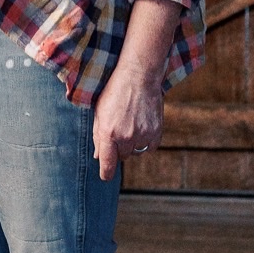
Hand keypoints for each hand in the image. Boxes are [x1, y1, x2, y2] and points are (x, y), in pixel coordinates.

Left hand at [92, 63, 163, 182]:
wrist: (139, 76)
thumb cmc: (115, 92)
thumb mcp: (99, 112)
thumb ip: (98, 136)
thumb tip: (98, 157)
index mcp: (108, 133)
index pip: (107, 164)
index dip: (106, 173)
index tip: (105, 176)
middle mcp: (125, 137)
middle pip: (121, 156)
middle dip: (117, 148)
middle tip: (118, 128)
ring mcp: (142, 135)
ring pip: (135, 152)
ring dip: (131, 144)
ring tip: (130, 123)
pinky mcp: (155, 132)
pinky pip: (149, 148)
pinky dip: (145, 142)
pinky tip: (141, 126)